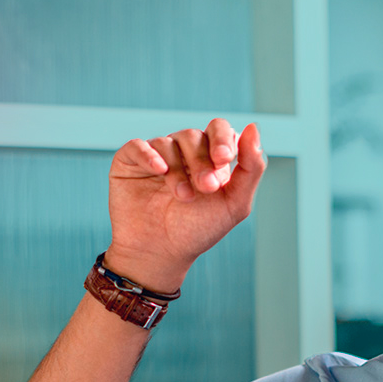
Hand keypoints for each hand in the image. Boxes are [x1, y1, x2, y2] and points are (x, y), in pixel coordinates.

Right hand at [104, 119, 265, 292]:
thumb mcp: (235, 203)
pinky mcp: (129, 162)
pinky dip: (149, 155)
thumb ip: (251, 167)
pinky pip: (138, 145)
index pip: (218, 129)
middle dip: (201, 161)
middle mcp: (182, 152)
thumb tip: (253, 128)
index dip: (222, 139)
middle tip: (206, 188)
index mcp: (209, 156)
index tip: (223, 159)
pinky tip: (159, 170)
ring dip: (178, 170)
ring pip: (168, 142)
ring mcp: (155, 155)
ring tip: (183, 197)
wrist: (161, 254)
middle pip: (194, 136)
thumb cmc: (199, 230)